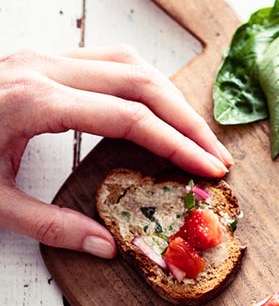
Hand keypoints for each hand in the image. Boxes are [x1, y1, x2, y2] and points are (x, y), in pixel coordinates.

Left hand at [0, 46, 232, 257]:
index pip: (130, 117)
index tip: (211, 169)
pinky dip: (143, 84)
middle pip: (141, 81)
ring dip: (170, 97)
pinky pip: (108, 60)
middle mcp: (42, 68)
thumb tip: (106, 249)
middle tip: (217, 156)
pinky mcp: (39, 58)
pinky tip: (156, 112)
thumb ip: (51, 225)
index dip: (178, 144)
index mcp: (33, 102)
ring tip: (195, 136)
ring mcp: (40, 56)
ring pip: (128, 62)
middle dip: (187, 120)